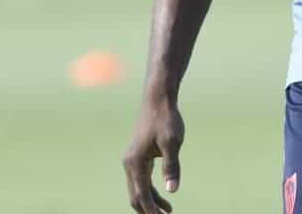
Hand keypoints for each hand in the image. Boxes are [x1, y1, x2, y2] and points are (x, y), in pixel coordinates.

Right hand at [123, 97, 184, 213]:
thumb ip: (171, 166)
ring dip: (150, 201)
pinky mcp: (137, 155)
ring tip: (168, 211)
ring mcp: (131, 159)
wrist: (158, 99)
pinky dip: (149, 190)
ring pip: (137, 188)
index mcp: (136, 162)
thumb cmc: (166, 119)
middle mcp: (129, 163)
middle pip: (136, 195)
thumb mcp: (172, 142)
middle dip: (148, 210)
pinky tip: (163, 194)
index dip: (152, 210)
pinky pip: (140, 179)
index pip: (142, 194)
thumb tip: (172, 191)